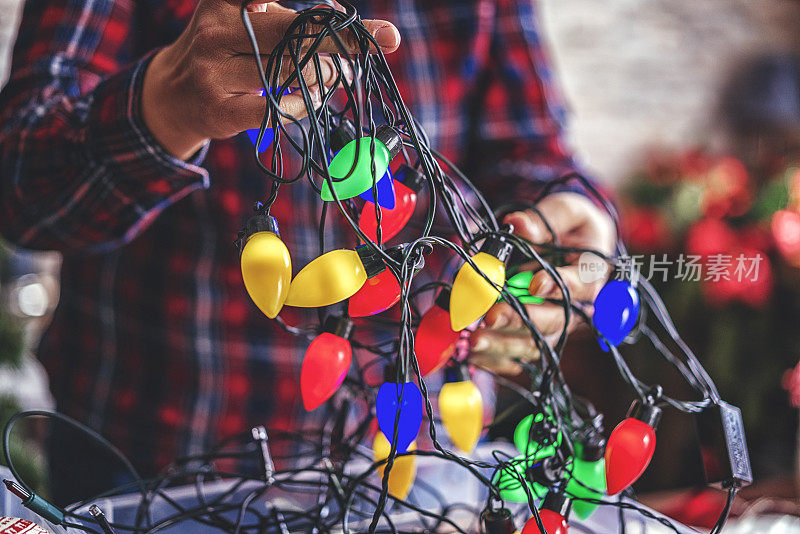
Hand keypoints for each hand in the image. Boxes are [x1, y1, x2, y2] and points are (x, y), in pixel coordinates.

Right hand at [142, 0, 400, 158]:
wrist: (172, 94)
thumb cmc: (225, 49)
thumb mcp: (244, 17)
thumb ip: (289, 17)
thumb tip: (350, 24)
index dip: (320, 11)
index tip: (349, 15)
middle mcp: (217, 29)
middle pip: (294, 32)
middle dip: (342, 40)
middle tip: (374, 44)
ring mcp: (214, 71)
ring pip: (291, 72)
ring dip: (325, 75)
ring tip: (333, 74)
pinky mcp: (220, 109)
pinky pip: (279, 108)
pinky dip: (305, 104)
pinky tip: (310, 98)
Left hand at [469, 192, 615, 374]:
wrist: (574, 243)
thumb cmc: (571, 226)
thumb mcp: (566, 210)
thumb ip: (546, 218)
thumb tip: (518, 224)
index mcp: (591, 273)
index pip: (580, 284)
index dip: (558, 285)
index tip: (534, 283)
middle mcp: (577, 306)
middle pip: (554, 321)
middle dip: (520, 319)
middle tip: (490, 316)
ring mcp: (556, 324)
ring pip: (535, 343)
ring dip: (502, 344)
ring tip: (472, 341)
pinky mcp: (536, 336)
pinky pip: (518, 355)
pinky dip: (494, 358)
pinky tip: (472, 354)